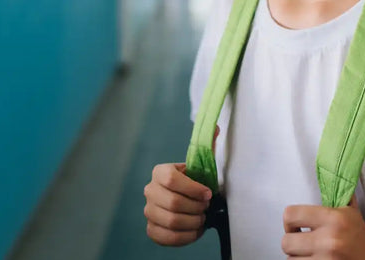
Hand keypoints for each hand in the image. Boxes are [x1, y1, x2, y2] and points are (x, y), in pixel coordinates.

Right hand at [143, 125, 219, 246]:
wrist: (186, 201)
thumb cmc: (195, 182)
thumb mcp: (201, 166)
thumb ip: (208, 148)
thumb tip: (215, 128)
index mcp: (160, 172)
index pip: (172, 179)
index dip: (193, 189)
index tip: (208, 194)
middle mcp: (150, 190)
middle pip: (173, 203)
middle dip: (196, 208)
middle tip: (205, 208)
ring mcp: (148, 211)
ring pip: (172, 221)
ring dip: (193, 222)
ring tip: (201, 218)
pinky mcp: (152, 230)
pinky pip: (168, 238)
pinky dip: (186, 237)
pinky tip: (194, 230)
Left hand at [281, 195, 364, 258]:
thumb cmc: (358, 233)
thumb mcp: (350, 210)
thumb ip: (336, 192)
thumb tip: (328, 169)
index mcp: (333, 219)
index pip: (291, 214)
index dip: (289, 221)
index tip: (296, 226)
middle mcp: (329, 240)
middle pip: (286, 242)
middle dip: (291, 242)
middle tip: (300, 242)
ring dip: (296, 257)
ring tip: (308, 253)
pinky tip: (312, 259)